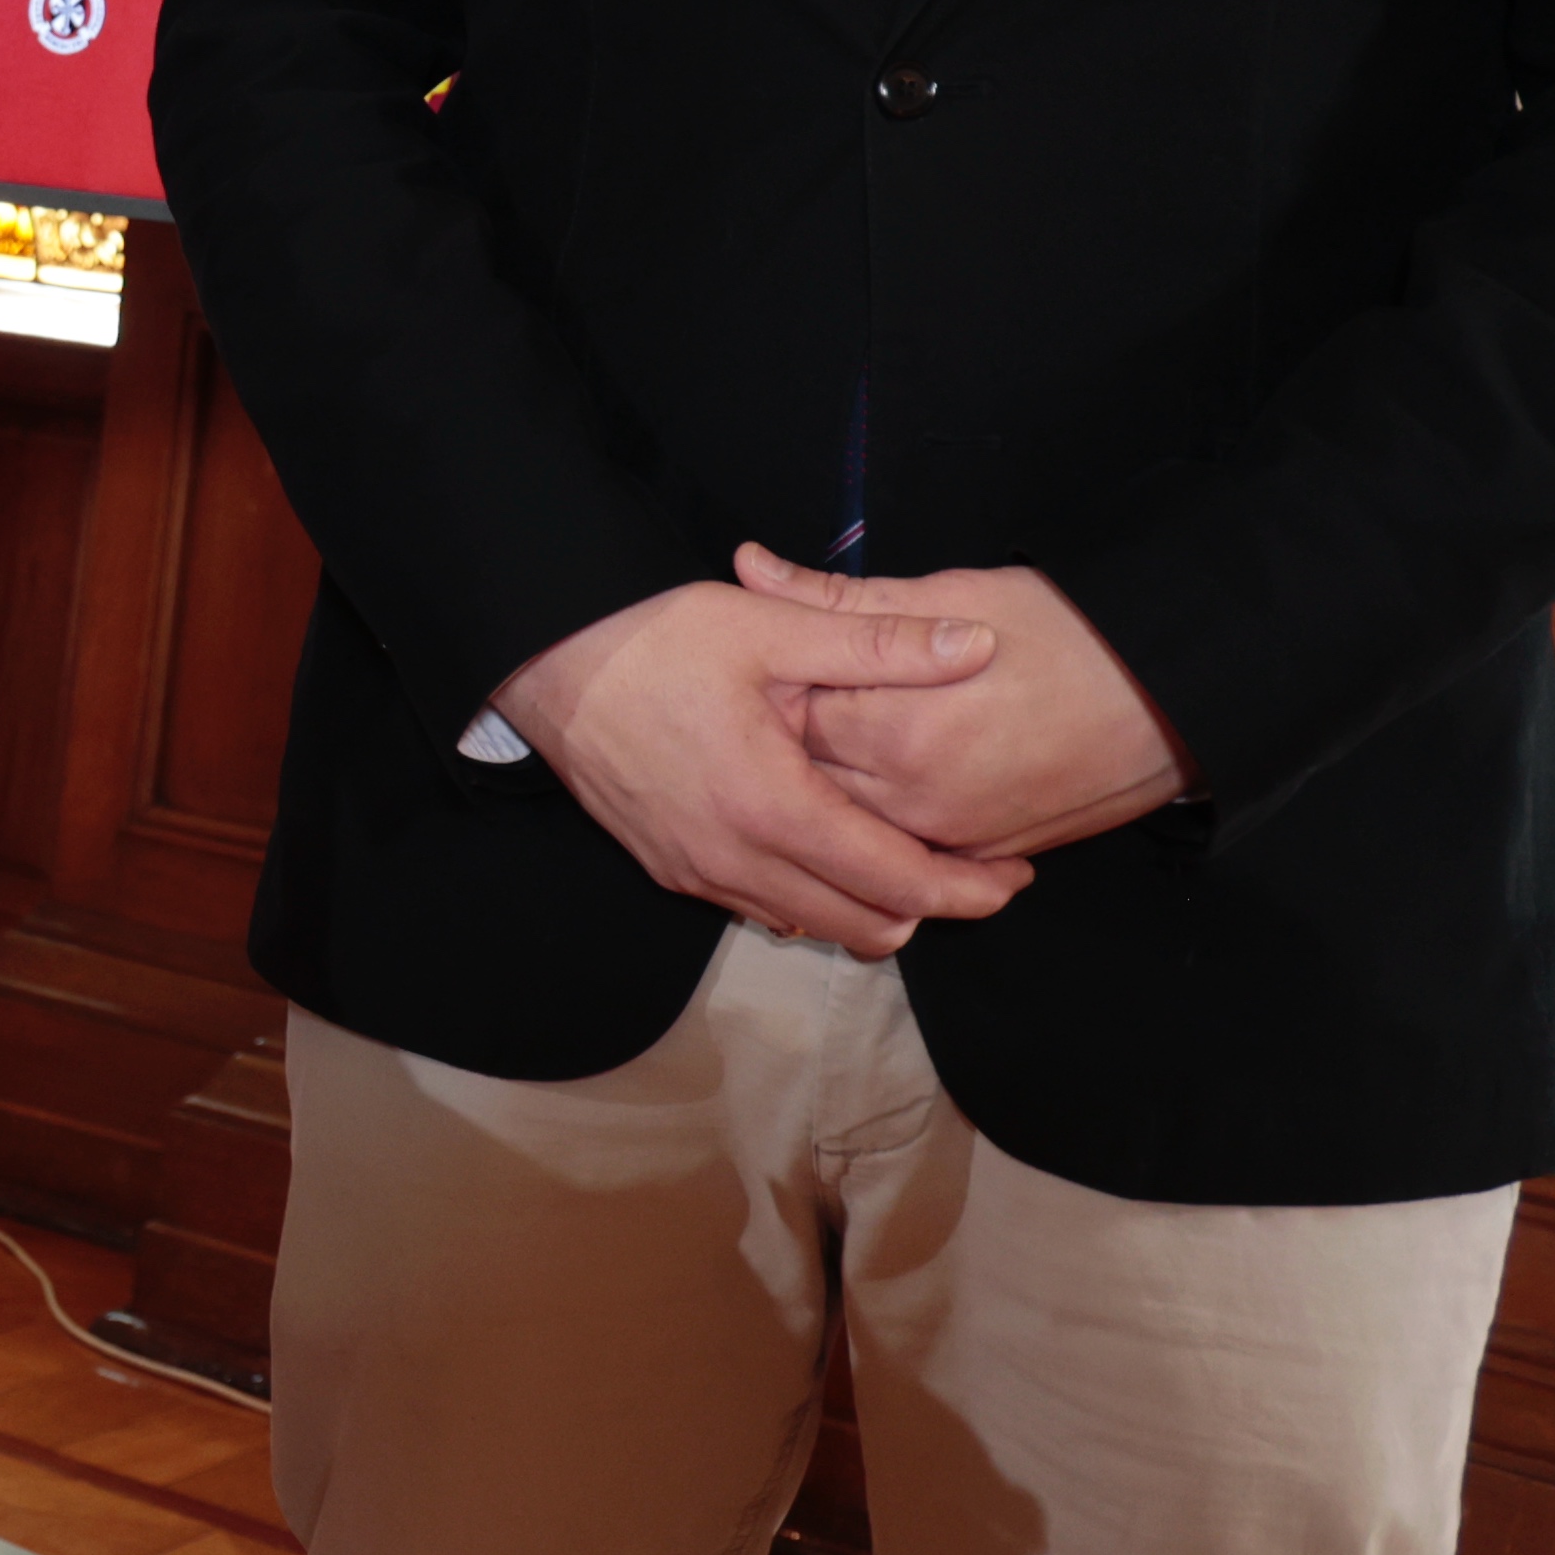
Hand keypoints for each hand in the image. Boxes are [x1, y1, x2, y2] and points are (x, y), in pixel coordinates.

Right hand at [490, 575, 1035, 953]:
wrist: (541, 663)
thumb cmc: (651, 639)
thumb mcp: (768, 627)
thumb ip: (879, 645)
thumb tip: (976, 647)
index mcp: (772, 806)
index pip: (897, 882)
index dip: (968, 888)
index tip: (1013, 875)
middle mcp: (736, 859)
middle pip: (866, 926)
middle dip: (931, 906)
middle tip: (972, 867)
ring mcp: (700, 873)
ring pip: (816, 926)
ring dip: (870, 905)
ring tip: (905, 854)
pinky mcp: (672, 869)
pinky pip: (765, 908)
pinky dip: (813, 895)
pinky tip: (825, 842)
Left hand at [736, 544, 1191, 858]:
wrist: (1170, 695)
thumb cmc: (1067, 633)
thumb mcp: (949, 595)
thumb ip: (840, 599)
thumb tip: (752, 568)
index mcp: (898, 731)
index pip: (788, 720)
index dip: (772, 686)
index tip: (771, 661)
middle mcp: (917, 800)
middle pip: (810, 779)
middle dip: (792, 740)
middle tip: (798, 695)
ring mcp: (952, 837)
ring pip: (851, 823)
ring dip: (834, 783)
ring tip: (842, 730)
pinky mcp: (984, 855)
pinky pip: (904, 848)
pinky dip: (882, 818)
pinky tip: (880, 775)